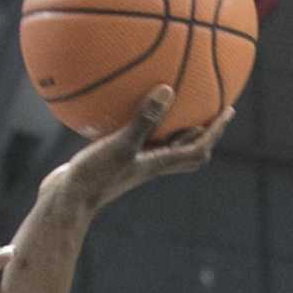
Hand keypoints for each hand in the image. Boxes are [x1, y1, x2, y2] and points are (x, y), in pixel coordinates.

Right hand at [40, 85, 233, 217]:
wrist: (64, 203)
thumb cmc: (93, 178)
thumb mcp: (119, 146)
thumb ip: (144, 120)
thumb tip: (168, 89)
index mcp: (157, 164)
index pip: (197, 149)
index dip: (215, 131)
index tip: (229, 110)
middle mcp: (148, 165)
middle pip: (185, 153)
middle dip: (201, 133)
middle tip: (211, 110)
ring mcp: (130, 164)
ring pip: (160, 146)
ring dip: (173, 128)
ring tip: (176, 103)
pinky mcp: (111, 160)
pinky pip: (133, 138)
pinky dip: (138, 122)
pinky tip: (125, 103)